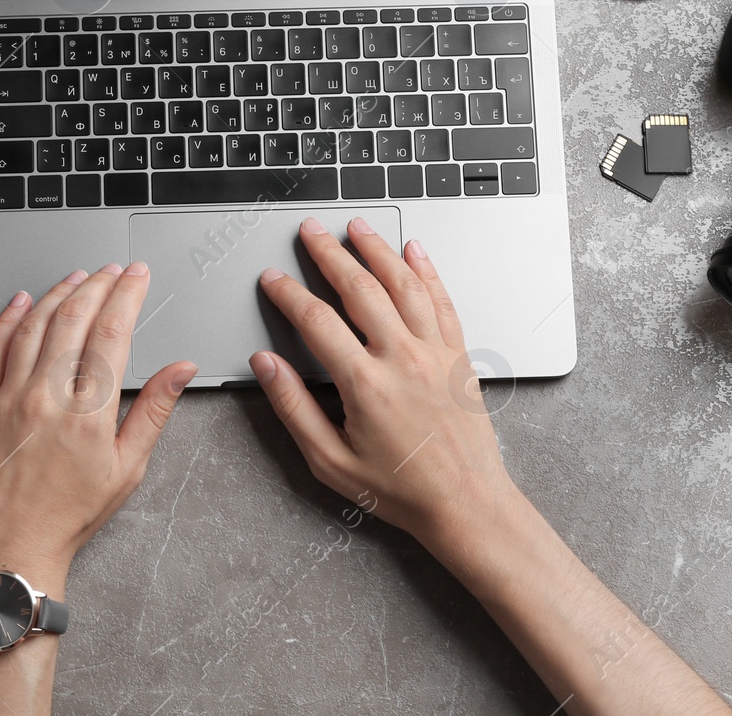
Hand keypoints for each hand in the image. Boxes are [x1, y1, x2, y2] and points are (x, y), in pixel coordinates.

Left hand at [0, 263, 197, 591]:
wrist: (9, 548)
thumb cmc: (69, 515)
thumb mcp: (127, 469)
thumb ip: (154, 411)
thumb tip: (181, 370)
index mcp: (88, 413)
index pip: (112, 333)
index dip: (128, 295)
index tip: (138, 275)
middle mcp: (46, 397)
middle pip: (74, 318)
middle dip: (98, 284)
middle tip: (113, 269)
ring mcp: (9, 398)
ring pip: (34, 325)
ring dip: (58, 292)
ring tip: (78, 277)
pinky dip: (9, 318)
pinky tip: (23, 301)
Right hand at [249, 217, 520, 547]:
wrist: (466, 504)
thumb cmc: (401, 490)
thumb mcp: (330, 462)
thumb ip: (294, 409)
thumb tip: (266, 366)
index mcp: (366, 385)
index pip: (317, 322)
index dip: (289, 295)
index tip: (273, 279)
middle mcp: (403, 359)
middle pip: (360, 289)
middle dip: (329, 254)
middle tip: (310, 232)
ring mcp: (435, 353)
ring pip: (403, 284)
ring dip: (377, 250)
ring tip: (356, 227)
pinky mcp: (457, 356)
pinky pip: (441, 301)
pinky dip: (426, 271)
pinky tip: (414, 251)